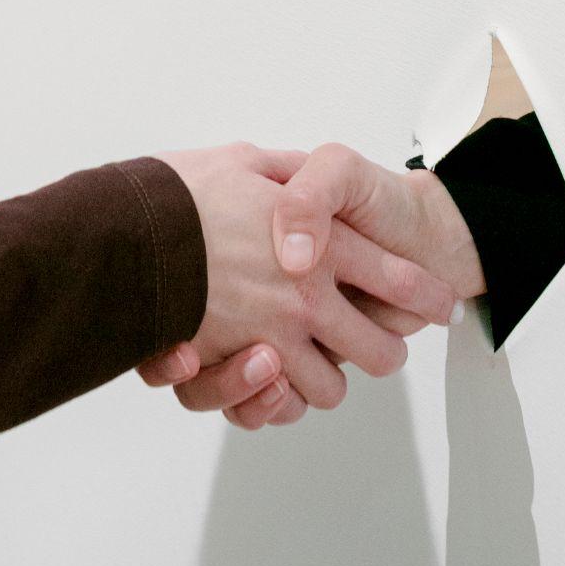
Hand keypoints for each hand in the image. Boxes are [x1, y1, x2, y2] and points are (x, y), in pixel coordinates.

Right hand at [135, 141, 461, 425]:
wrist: (126, 229)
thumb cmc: (180, 194)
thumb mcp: (243, 160)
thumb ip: (288, 174)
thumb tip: (304, 176)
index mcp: (319, 242)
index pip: (397, 277)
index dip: (425, 293)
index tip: (439, 302)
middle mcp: (304, 294)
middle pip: (379, 350)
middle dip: (385, 348)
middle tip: (380, 340)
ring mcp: (272, 335)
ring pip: (330, 387)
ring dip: (329, 378)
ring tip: (322, 361)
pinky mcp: (236, 366)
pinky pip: (276, 405)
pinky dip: (278, 399)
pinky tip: (276, 378)